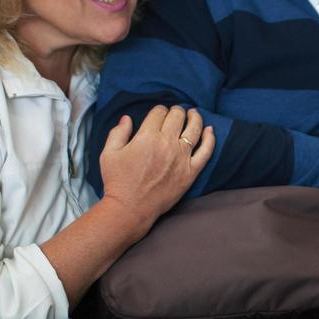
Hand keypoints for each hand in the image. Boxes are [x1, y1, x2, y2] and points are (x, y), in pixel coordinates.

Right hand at [98, 106, 214, 232]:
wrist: (130, 208)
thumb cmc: (117, 181)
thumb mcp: (108, 153)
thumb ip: (118, 132)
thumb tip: (127, 118)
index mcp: (147, 136)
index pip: (159, 112)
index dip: (159, 110)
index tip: (158, 113)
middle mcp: (167, 143)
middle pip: (177, 117)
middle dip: (176, 111)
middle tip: (176, 112)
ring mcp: (181, 157)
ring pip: (194, 129)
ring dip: (194, 117)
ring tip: (193, 113)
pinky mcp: (191, 171)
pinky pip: (206, 151)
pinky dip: (210, 138)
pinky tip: (209, 130)